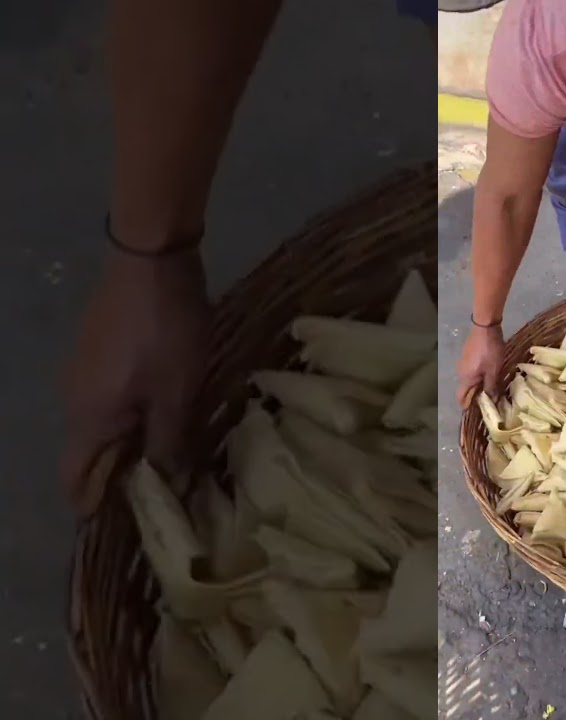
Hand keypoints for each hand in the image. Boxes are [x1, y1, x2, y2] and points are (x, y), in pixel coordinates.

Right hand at [60, 249, 210, 514]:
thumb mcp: (177, 394)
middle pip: (92, 455)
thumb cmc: (165, 333)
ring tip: (176, 460)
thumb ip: (170, 443)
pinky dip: (136, 417)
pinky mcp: (101, 351)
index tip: (127, 526)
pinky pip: (114, 400)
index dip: (95, 507)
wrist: (152, 261)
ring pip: (106, 426)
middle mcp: (75, 401)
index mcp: (88, 419)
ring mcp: (84, 373)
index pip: (75, 479)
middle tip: (165, 498)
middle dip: (123, 478)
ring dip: (134, 446)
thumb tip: (168, 489)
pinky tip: (169, 416)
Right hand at [457, 324, 503, 406]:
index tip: (479, 412)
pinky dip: (479, 376)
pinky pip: (472, 371)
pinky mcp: (468, 355)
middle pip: (466, 390)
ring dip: (479, 386)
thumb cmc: (490, 350)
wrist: (485, 326)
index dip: (468, 407)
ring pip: (470, 380)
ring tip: (493, 389)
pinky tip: (490, 375)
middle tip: (490, 402)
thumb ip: (491, 387)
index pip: (461, 398)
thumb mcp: (493, 370)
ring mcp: (463, 363)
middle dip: (476, 397)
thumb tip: (492, 401)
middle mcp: (461, 372)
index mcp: (465, 378)